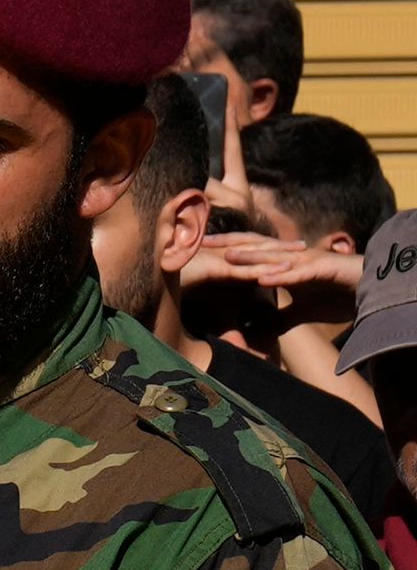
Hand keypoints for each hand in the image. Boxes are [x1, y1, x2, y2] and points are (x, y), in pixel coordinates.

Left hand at [181, 228, 359, 327]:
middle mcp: (293, 258)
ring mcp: (308, 261)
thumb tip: (258, 325)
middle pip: (256, 249)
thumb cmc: (339, 295)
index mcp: (285, 265)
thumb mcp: (302, 310)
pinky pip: (299, 273)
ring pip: (275, 258)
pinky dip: (281, 275)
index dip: (225, 252)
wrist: (372, 291)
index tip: (197, 253)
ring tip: (225, 257)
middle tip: (199, 244)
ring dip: (251, 257)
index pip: (250, 255)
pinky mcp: (324, 269)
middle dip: (229, 246)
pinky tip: (263, 278)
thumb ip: (280, 315)